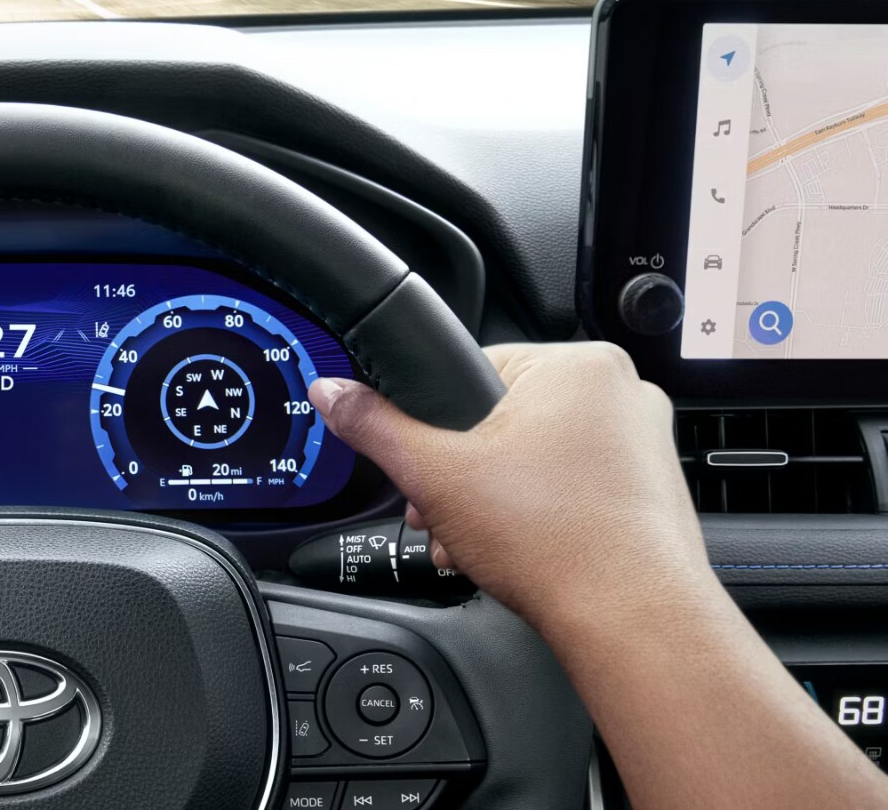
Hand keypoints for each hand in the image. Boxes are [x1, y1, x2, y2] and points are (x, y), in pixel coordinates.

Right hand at [309, 342, 706, 631]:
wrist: (631, 622)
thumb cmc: (557, 541)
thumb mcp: (435, 474)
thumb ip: (375, 426)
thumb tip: (334, 393)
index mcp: (578, 364)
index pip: (476, 370)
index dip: (434, 422)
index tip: (424, 463)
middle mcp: (623, 393)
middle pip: (506, 419)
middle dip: (463, 470)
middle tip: (443, 508)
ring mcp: (645, 443)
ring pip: (540, 456)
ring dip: (494, 497)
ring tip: (475, 538)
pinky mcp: (651, 490)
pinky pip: (576, 484)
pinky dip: (540, 512)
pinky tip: (515, 550)